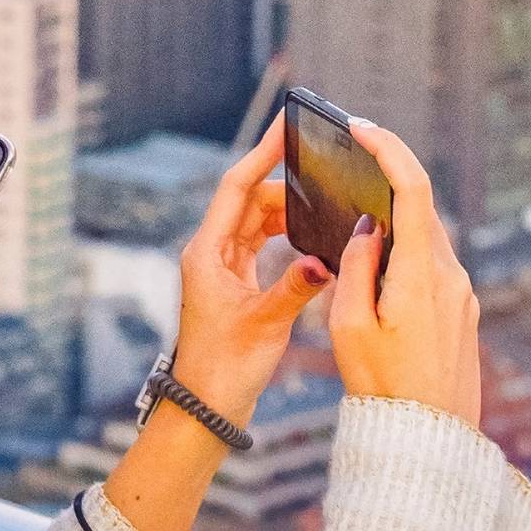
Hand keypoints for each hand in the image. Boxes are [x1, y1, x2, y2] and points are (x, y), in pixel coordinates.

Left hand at [171, 114, 332, 430]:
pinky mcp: (233, 281)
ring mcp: (221, 266)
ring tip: (322, 202)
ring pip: (256, 221)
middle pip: (248, 199)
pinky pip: (260, 242)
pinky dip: (285, 234)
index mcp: (207, 253)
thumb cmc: (224, 368)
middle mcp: (210, 252)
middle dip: (284, 182)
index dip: (261, 153)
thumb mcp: (265, 326)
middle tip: (320, 167)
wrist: (205, 405)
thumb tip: (325, 261)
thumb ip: (295, 289)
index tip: (284, 125)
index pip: (236, 188)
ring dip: (287, 211)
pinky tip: (311, 236)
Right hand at [328, 119, 480, 425]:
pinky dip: (404, 255)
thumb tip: (366, 228)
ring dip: (393, 226)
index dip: (388, 149)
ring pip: (425, 239)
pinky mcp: (462, 312)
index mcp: (421, 273)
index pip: (412, 189)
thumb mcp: (349, 327)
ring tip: (352, 231)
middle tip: (349, 167)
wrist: (428, 440)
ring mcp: (461, 295)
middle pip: (420, 210)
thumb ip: (353, 268)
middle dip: (385, 184)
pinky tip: (376, 274)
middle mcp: (450, 276)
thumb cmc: (383, 388)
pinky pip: (432, 266)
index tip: (361, 128)